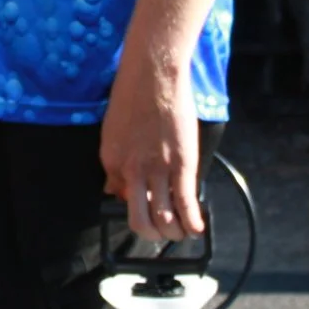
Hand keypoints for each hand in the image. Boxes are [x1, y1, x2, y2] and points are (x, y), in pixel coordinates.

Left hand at [99, 59, 202, 243]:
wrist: (154, 75)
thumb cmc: (133, 96)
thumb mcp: (112, 132)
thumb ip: (115, 164)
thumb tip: (115, 189)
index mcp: (112, 163)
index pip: (120, 199)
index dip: (136, 206)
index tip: (147, 204)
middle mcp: (132, 172)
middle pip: (140, 221)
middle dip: (152, 233)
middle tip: (162, 231)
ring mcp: (157, 171)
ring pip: (164, 218)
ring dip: (174, 232)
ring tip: (181, 231)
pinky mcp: (181, 166)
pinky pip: (185, 203)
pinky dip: (192, 222)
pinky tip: (197, 229)